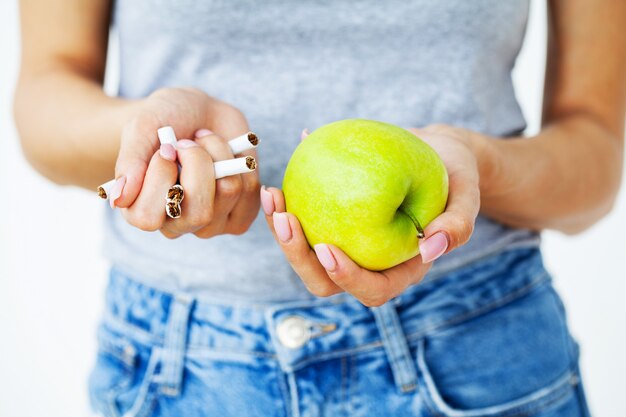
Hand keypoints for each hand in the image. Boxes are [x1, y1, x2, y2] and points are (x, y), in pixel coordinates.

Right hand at [111, 87, 260, 238]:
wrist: (197, 113)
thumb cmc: (164, 120)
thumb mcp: (142, 127)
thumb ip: (130, 161)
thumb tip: (120, 198)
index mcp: (141, 210)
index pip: (148, 219)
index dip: (159, 179)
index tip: (165, 149)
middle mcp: (175, 224)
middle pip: (198, 213)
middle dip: (198, 164)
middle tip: (188, 142)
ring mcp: (209, 223)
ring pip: (228, 193)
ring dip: (219, 154)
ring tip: (204, 142)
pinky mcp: (239, 215)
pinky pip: (250, 192)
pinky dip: (240, 162)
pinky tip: (225, 155)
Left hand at [261, 124, 480, 305]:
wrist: (438, 152)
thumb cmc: (457, 174)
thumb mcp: (467, 194)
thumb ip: (458, 224)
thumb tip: (430, 250)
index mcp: (401, 269)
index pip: (372, 290)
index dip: (345, 278)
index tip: (325, 247)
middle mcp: (370, 262)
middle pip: (326, 279)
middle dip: (298, 257)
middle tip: (285, 218)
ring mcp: (349, 242)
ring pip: (307, 251)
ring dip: (283, 229)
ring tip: (273, 194)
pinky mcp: (336, 218)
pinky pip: (308, 216)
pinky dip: (293, 197)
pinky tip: (288, 163)